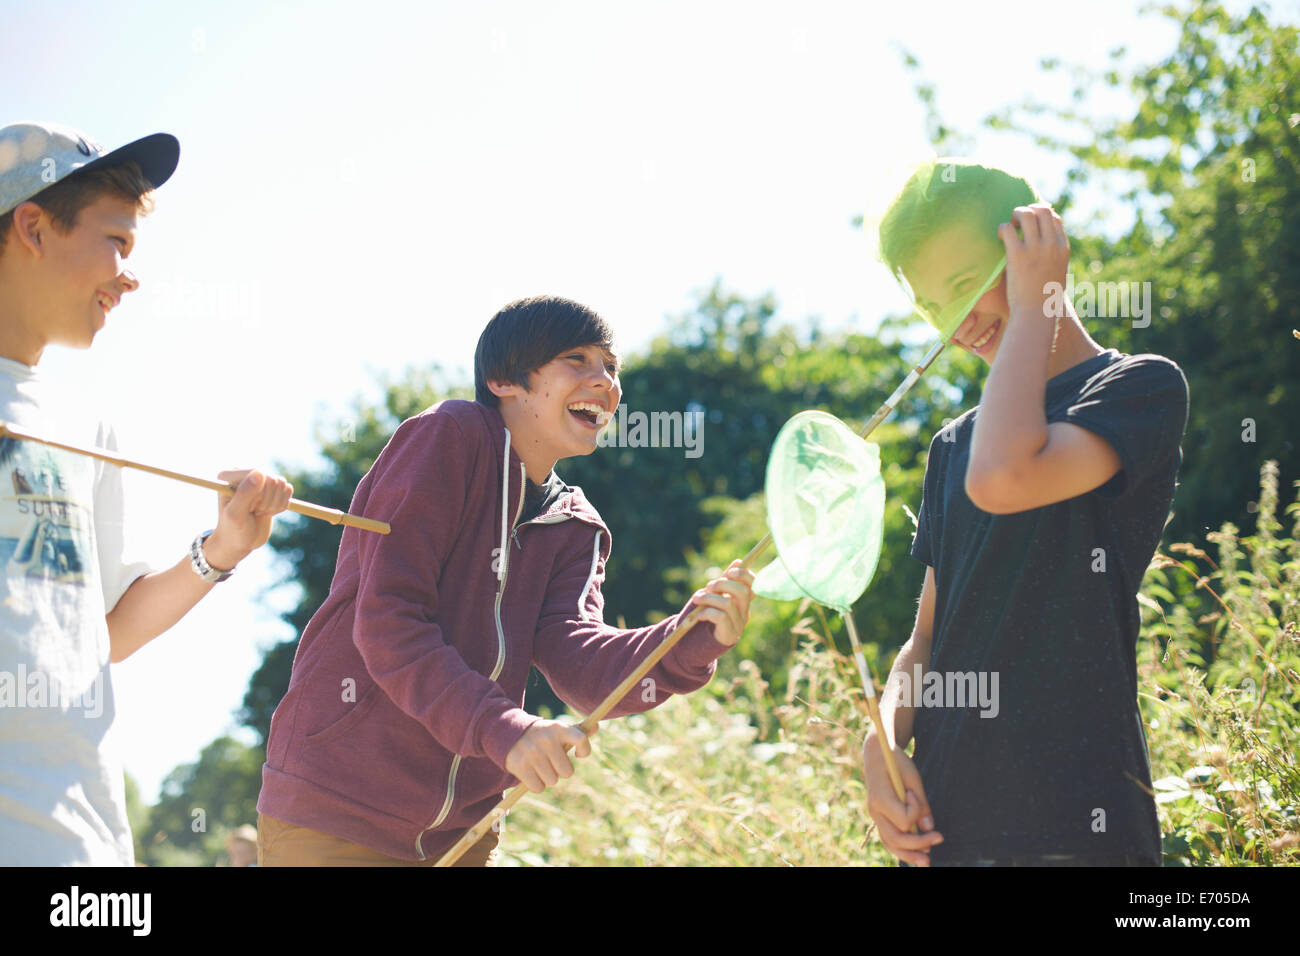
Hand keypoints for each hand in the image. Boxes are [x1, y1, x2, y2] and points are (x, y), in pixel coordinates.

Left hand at [203, 469, 292, 570]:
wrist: (239, 542)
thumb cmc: (233, 530)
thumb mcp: (236, 514)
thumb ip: (245, 493)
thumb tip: (260, 473)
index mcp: (229, 475)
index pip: (258, 474)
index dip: (258, 495)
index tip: (247, 508)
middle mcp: (244, 473)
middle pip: (271, 479)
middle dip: (266, 501)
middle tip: (253, 511)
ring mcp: (259, 479)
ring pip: (282, 483)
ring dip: (274, 504)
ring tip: (259, 512)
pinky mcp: (272, 488)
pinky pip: (288, 489)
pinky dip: (281, 505)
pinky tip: (268, 511)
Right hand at [505, 719, 593, 792]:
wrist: (510, 732)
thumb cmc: (542, 735)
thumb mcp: (558, 730)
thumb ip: (577, 732)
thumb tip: (597, 727)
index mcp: (559, 728)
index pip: (581, 740)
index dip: (584, 751)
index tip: (578, 754)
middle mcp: (546, 740)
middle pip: (567, 772)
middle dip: (560, 770)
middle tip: (552, 762)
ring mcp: (532, 752)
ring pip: (552, 781)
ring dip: (547, 778)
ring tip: (540, 766)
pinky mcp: (520, 765)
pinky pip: (538, 788)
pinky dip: (536, 785)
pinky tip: (531, 773)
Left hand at [689, 559, 754, 647]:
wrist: (697, 641)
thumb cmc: (708, 613)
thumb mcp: (715, 594)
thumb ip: (725, 580)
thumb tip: (738, 561)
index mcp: (743, 600)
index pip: (754, 584)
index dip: (744, 575)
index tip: (729, 572)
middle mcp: (745, 611)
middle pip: (743, 591)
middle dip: (723, 584)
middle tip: (708, 586)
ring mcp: (739, 624)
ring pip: (728, 603)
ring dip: (708, 598)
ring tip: (697, 599)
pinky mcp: (730, 635)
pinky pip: (721, 617)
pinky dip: (707, 612)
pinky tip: (700, 615)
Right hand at [863, 730, 942, 865]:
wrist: (875, 752)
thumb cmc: (896, 761)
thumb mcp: (912, 776)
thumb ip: (922, 803)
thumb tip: (930, 829)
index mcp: (880, 798)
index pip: (903, 819)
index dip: (915, 810)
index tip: (914, 793)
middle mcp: (874, 811)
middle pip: (896, 839)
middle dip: (918, 845)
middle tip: (940, 838)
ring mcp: (874, 815)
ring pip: (890, 843)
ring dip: (908, 854)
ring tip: (926, 861)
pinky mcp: (879, 817)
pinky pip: (888, 838)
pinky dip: (901, 848)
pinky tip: (915, 853)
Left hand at [998, 202, 1069, 325]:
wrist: (1036, 313)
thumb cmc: (1044, 299)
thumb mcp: (1057, 275)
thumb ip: (1054, 259)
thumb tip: (1047, 251)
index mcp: (1062, 249)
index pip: (1055, 219)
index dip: (1041, 214)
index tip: (1030, 220)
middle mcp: (1051, 245)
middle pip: (1042, 210)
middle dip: (1028, 209)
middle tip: (1017, 221)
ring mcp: (1035, 249)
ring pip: (1025, 214)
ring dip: (1014, 215)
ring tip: (1009, 226)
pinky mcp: (1017, 254)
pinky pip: (1007, 229)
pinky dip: (1002, 229)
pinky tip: (999, 238)